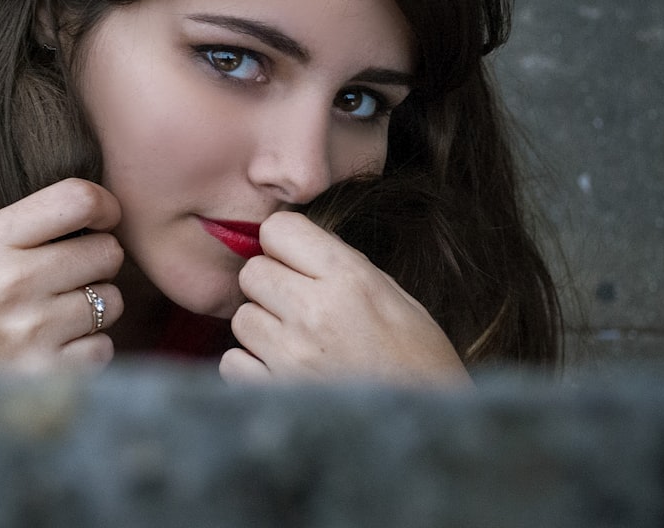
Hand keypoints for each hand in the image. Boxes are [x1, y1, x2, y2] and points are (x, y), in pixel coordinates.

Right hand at [0, 178, 123, 374]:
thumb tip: (111, 206)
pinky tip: (53, 352)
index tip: (101, 221)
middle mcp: (8, 283)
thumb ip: (41, 222)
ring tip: (54, 319)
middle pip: (107, 250)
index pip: (78, 199)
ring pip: (112, 299)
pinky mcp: (47, 375)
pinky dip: (87, 350)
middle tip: (65, 281)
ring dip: (95, 310)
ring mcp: (28, 332)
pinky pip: (104, 346)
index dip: (105, 207)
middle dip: (98, 265)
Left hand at [218, 211, 470, 386]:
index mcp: (349, 279)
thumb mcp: (394, 298)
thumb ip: (341, 266)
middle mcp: (314, 311)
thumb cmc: (418, 363)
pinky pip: (233, 361)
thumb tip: (294, 244)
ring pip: (242, 317)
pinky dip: (252, 367)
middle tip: (298, 308)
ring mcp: (290, 355)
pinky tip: (284, 373)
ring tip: (298, 345)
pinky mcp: (273, 393)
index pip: (279, 229)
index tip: (297, 263)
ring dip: (262, 328)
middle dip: (270, 285)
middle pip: (252, 272)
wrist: (430, 433)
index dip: (284, 244)